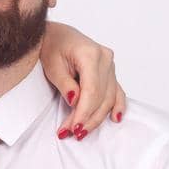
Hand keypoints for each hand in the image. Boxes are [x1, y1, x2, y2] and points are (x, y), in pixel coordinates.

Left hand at [40, 22, 127, 137]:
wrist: (56, 34)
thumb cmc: (52, 46)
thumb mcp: (52, 65)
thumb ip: (65, 84)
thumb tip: (76, 102)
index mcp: (90, 54)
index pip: (92, 90)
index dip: (84, 112)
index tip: (73, 127)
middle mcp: (105, 59)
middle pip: (101, 96)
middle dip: (87, 118)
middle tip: (72, 133)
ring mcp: (109, 65)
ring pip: (109, 97)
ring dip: (96, 117)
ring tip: (81, 131)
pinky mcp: (109, 71)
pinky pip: (117, 90)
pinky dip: (117, 105)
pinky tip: (115, 117)